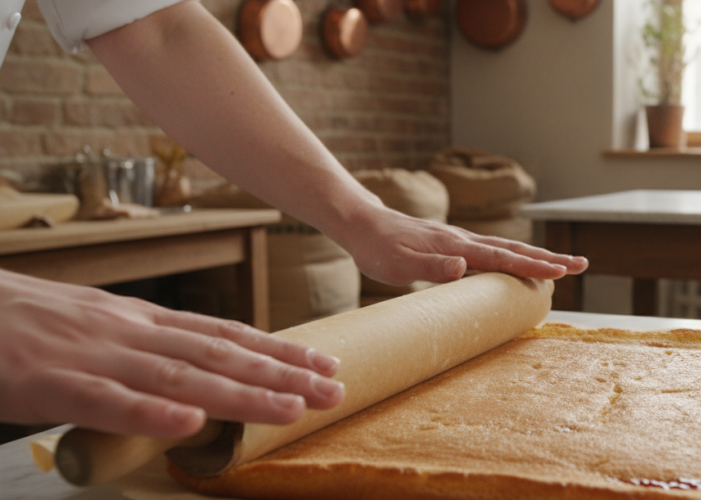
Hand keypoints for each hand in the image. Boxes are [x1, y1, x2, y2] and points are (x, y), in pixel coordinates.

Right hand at [0, 269, 344, 438]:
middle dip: (280, 374)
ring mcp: (93, 355)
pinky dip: (151, 411)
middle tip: (332, 391)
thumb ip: (140, 349)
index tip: (323, 363)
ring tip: (291, 408)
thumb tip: (188, 375)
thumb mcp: (92, 328)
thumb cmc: (20, 321)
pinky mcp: (51, 382)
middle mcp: (129, 332)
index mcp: (139, 321)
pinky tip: (191, 423)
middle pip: (219, 354)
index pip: (223, 334)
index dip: (277, 349)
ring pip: (180, 376)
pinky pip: (107, 400)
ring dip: (241, 393)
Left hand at [338, 206, 587, 285]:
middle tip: (582, 265)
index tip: (562, 272)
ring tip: (562, 265)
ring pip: (507, 249)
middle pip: (515, 249)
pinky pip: (493, 252)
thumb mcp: (398, 265)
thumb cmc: (378, 249)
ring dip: (536, 257)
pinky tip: (520, 263)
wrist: (362, 224)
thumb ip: (431, 266)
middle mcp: (464, 241)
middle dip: (549, 259)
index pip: (503, 257)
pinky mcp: (454, 245)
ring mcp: (461, 241)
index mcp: (457, 247)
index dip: (533, 266)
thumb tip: (464, 267)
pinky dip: (515, 257)